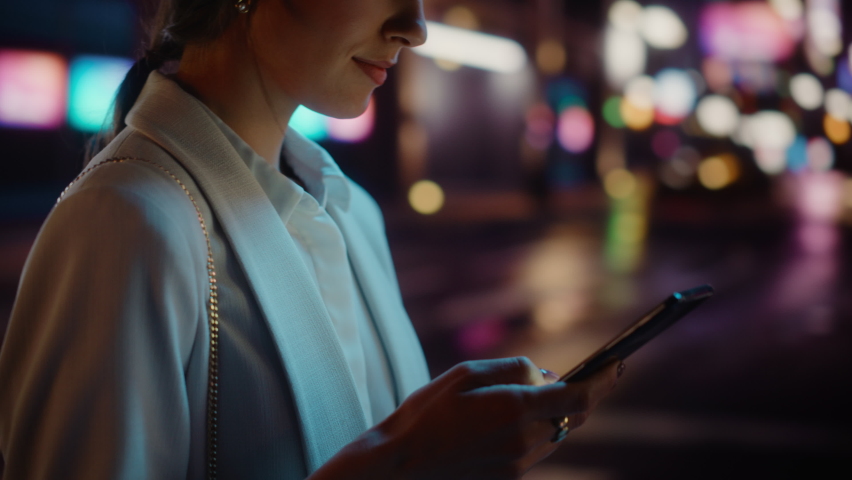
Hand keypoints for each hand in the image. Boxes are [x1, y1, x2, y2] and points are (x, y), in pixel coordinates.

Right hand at [374, 357, 620, 478]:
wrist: (399, 466)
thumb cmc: (426, 413)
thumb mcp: (465, 374)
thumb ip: (512, 370)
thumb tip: (546, 377)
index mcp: (514, 408)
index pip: (578, 397)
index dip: (603, 381)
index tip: (617, 366)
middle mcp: (523, 440)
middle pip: (573, 419)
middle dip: (584, 397)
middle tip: (594, 376)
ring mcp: (517, 464)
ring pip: (557, 435)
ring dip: (558, 415)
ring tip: (542, 396)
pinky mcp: (508, 478)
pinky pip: (537, 450)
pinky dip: (537, 431)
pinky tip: (515, 420)